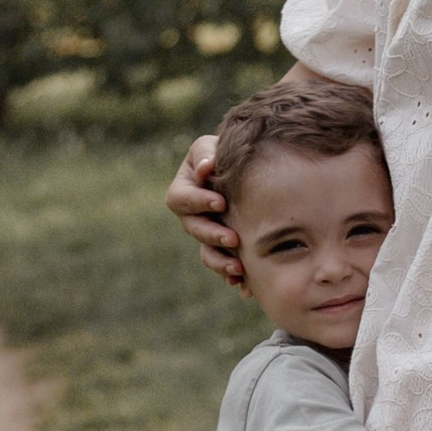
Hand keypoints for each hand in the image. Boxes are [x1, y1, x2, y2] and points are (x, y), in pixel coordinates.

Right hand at [166, 133, 243, 283]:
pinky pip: (224, 265)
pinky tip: (244, 284)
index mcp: (183, 190)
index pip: (181, 199)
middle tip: (233, 239)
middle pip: (193, 229)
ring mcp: (208, 234)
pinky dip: (232, 275)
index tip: (220, 202)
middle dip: (212, 235)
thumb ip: (206, 153)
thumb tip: (206, 168)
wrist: (250, 166)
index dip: (198, 202)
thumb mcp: (212, 145)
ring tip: (238, 268)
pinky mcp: (225, 248)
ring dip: (220, 262)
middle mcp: (192, 216)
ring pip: (206, 253)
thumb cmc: (226, 151)